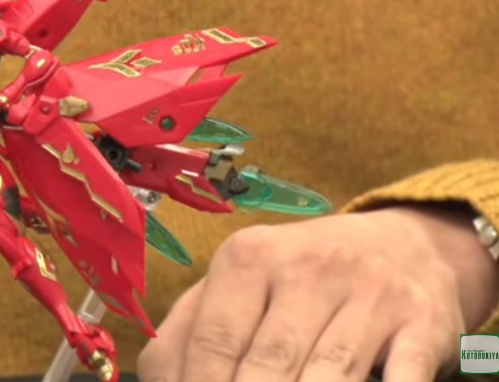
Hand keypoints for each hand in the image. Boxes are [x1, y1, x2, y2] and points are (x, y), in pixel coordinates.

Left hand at [138, 205, 498, 381]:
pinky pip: (401, 377)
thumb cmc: (301, 277)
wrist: (406, 244)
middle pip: (267, 365)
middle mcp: (307, 268)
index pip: (212, 341)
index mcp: (249, 258)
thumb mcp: (241, 283)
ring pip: (327, 376)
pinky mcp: (422, 322)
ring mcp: (369, 294)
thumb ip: (190, 330)